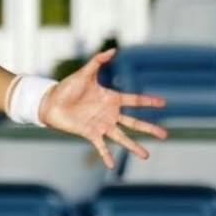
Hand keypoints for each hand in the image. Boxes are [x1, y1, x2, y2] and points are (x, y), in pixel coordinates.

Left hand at [39, 48, 168, 169]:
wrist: (50, 102)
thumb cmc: (67, 87)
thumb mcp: (85, 73)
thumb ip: (98, 61)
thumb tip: (113, 49)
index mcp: (111, 99)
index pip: (134, 101)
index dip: (148, 102)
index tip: (164, 104)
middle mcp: (109, 114)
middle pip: (134, 123)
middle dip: (149, 129)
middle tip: (165, 135)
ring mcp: (101, 125)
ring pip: (122, 137)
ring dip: (134, 147)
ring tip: (146, 156)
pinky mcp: (90, 133)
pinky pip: (100, 147)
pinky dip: (106, 156)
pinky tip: (112, 166)